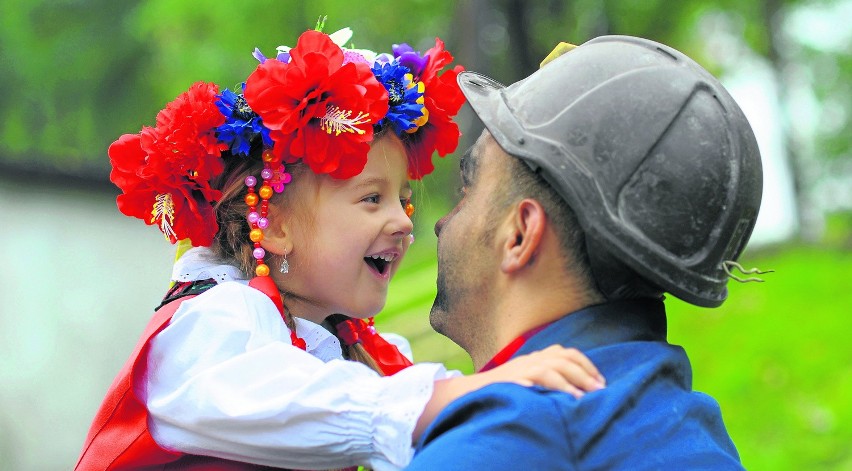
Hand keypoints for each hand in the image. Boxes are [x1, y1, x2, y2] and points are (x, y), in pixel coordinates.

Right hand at [483, 345, 605, 397]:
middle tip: (600, 390)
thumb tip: (575, 386)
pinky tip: (565, 397)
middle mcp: (532, 358)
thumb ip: (547, 375)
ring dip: (572, 381)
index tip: (599, 380)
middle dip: (585, 373)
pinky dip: (555, 386)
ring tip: (585, 396)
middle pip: (564, 358)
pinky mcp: (515, 377)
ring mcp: (523, 367)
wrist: (473, 390)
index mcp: (538, 356)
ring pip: (553, 367)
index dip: (586, 365)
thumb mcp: (528, 376)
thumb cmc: (504, 387)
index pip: (567, 353)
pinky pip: (538, 378)